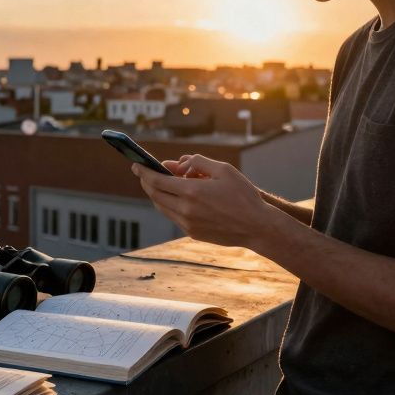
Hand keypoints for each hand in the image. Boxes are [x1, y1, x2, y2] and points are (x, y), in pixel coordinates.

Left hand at [132, 154, 280, 247]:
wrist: (257, 227)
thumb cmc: (243, 195)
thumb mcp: (224, 170)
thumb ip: (199, 162)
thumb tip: (180, 163)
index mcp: (191, 192)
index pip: (156, 181)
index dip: (144, 172)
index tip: (136, 164)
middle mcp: (185, 210)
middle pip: (155, 195)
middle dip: (146, 182)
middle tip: (144, 172)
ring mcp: (188, 224)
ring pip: (162, 207)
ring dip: (157, 194)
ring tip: (160, 182)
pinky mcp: (193, 233)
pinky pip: (174, 216)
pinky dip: (169, 204)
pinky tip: (176, 196)